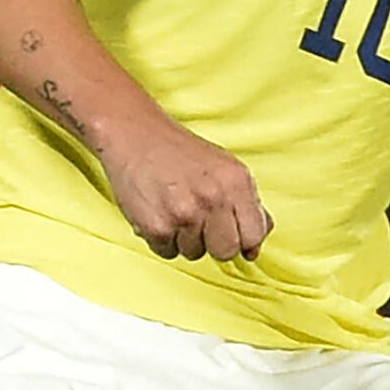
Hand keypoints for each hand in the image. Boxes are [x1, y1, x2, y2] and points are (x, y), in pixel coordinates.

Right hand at [103, 115, 272, 264]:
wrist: (134, 135)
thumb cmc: (179, 152)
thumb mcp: (225, 168)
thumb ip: (247, 203)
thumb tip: (256, 244)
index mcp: (236, 182)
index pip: (254, 235)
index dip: (244, 241)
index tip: (232, 236)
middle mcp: (214, 198)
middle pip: (226, 252)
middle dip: (214, 244)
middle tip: (199, 222)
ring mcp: (185, 214)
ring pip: (195, 254)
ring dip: (185, 239)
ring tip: (174, 209)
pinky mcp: (157, 227)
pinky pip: (167, 252)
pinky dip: (162, 239)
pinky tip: (158, 212)